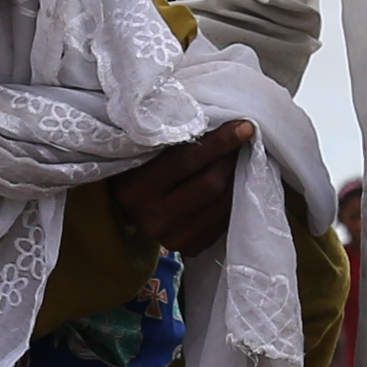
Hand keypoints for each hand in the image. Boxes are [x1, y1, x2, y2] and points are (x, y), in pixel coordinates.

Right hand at [109, 116, 254, 253]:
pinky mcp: (188, 248)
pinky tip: (233, 182)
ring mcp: (171, 238)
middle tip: (243, 139)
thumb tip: (218, 118)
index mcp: (134, 190)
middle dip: (231, 158)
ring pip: (221, 205)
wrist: (122, 210)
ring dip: (237, 177)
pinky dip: (233, 199)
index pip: (185, 161)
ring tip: (240, 157)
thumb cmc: (135, 168)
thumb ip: (170, 139)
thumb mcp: (141, 151)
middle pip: (209, 185)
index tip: (243, 126)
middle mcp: (152, 218)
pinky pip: (223, 222)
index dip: (219, 142)